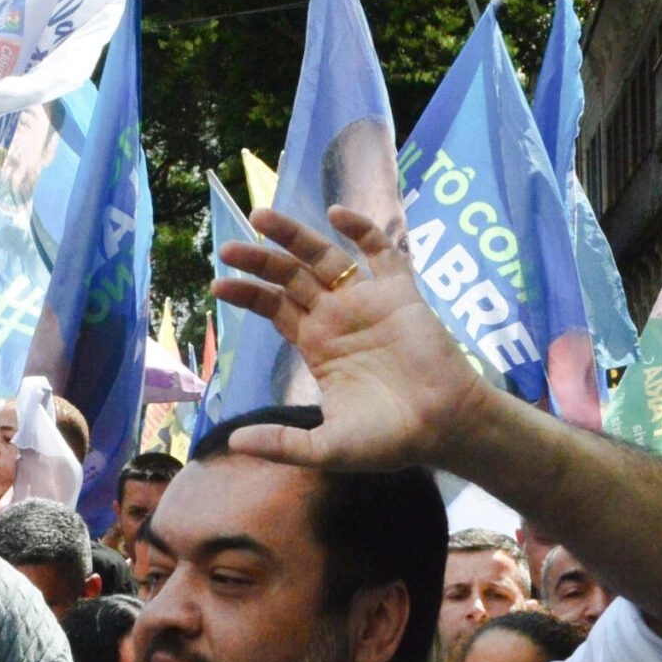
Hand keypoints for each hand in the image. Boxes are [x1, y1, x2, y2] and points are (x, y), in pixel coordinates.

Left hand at [213, 208, 492, 473]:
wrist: (444, 429)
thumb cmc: (389, 440)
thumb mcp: (326, 447)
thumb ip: (282, 444)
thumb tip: (234, 443)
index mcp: (318, 345)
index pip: (275, 309)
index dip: (247, 295)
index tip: (217, 285)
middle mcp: (338, 317)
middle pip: (291, 277)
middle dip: (259, 261)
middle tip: (228, 250)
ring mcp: (368, 302)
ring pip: (325, 257)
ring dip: (294, 236)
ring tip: (262, 216)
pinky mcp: (400, 294)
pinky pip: (381, 253)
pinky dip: (361, 230)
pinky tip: (336, 214)